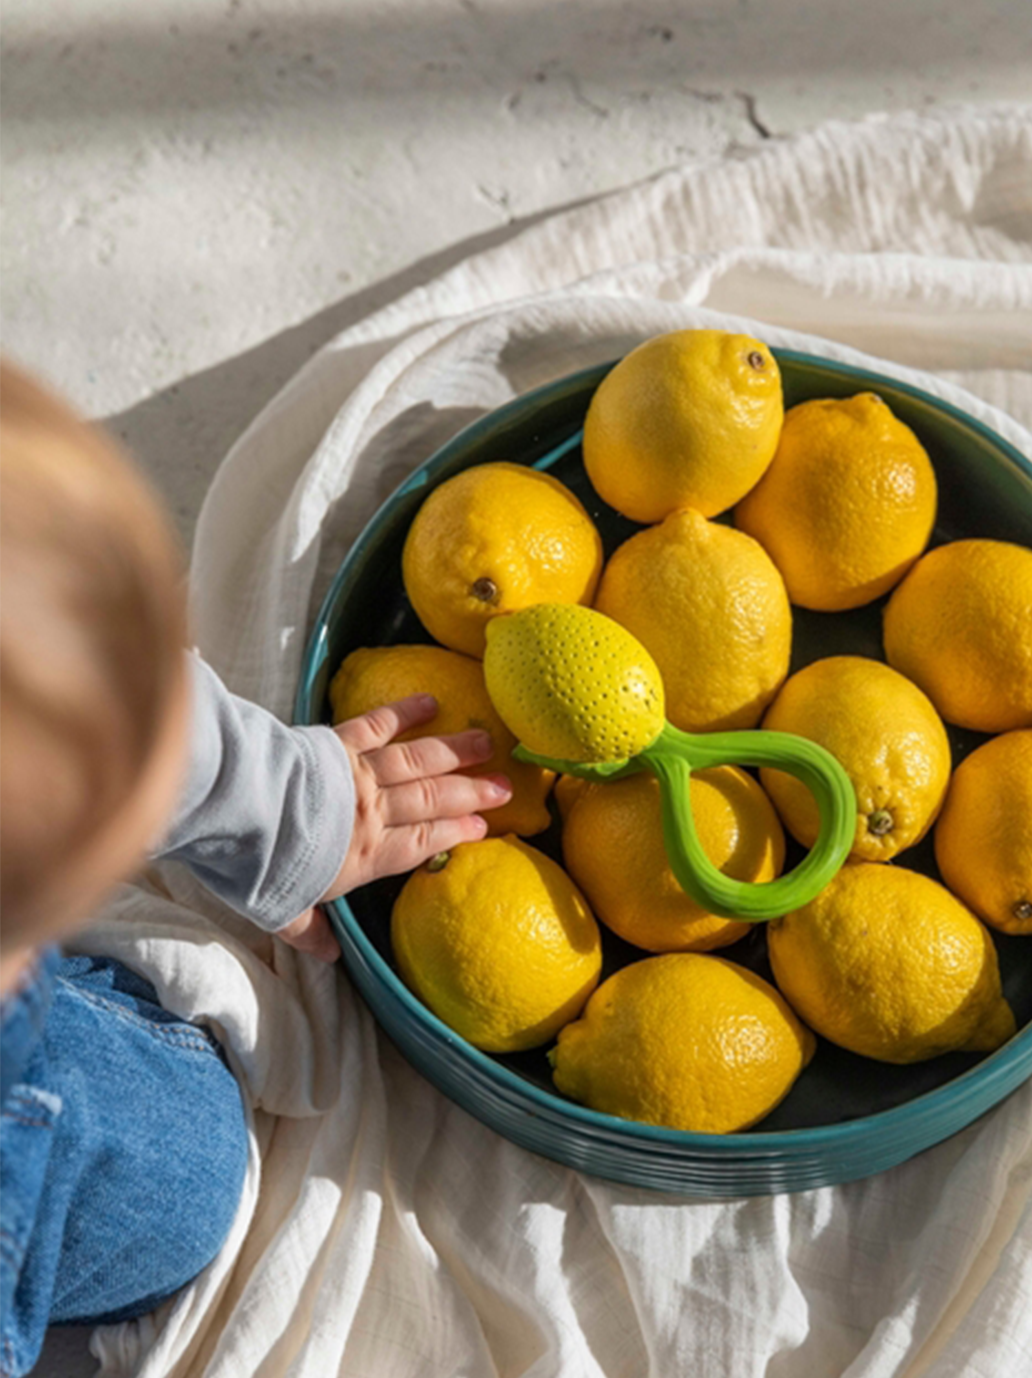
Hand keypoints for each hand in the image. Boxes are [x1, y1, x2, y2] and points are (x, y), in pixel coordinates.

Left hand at [276, 694, 510, 964]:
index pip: (422, 843)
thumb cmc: (260, 866)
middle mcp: (372, 812)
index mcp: (364, 856)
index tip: (484, 826)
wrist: (239, 812)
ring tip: (488, 742)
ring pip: (418, 761)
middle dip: (472, 792)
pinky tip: (431, 702)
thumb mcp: (282, 911)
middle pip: (432, 799)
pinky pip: (378, 725)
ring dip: (456, 752)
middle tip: (506, 785)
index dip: (455, 833)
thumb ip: (310, 929)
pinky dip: (406, 712)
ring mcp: (358, 774)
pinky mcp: (337, 743)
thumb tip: (331, 956)